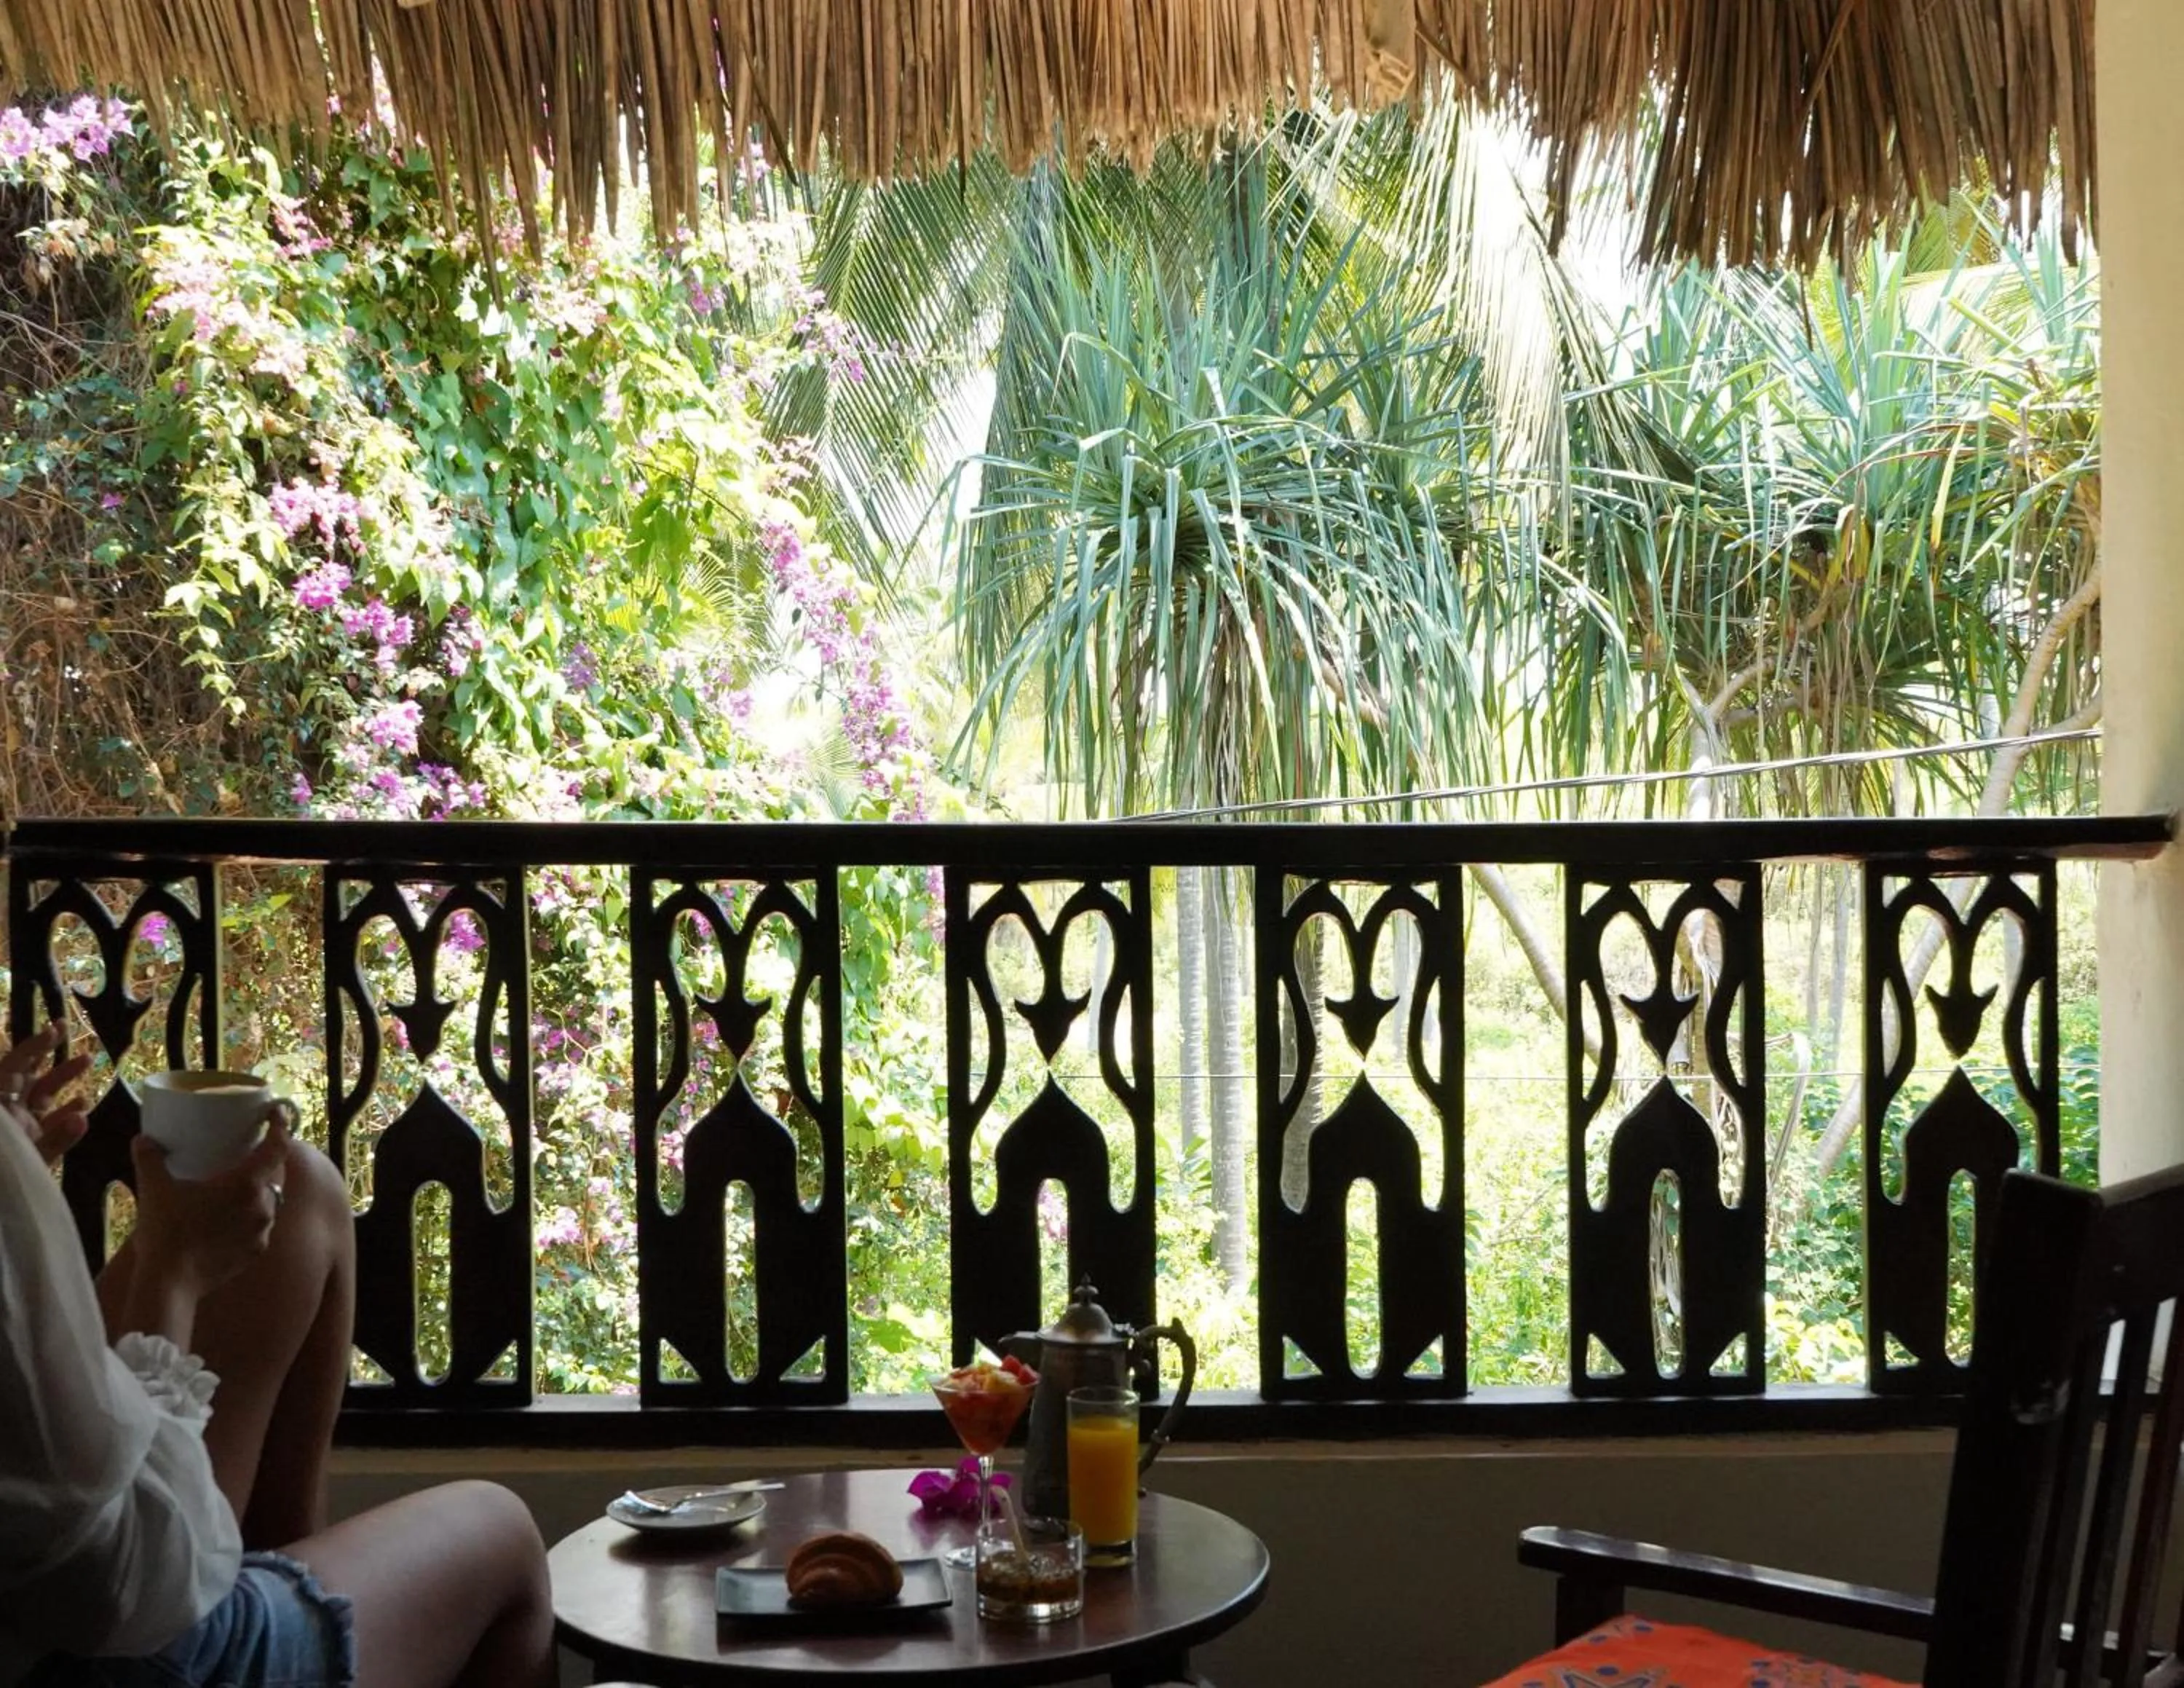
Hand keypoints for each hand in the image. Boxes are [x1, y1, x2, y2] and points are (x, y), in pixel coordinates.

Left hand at [0, 1024, 90, 1168]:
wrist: (1, 1214)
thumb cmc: (5, 1180)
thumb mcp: (27, 1159)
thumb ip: (54, 1141)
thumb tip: (83, 1115)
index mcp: (1, 1111)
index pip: (13, 1069)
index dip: (34, 1047)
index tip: (57, 1030)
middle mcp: (8, 1116)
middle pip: (25, 1077)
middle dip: (47, 1054)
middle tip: (66, 1029)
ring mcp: (19, 1132)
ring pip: (40, 1098)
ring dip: (63, 1079)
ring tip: (87, 1060)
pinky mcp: (29, 1148)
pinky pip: (48, 1126)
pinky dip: (66, 1114)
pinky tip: (83, 1108)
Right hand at [128, 1113, 288, 1297]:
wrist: (169, 1282)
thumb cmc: (165, 1230)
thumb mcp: (154, 1189)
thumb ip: (150, 1158)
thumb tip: (143, 1138)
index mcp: (246, 1183)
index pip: (278, 1147)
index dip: (281, 1126)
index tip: (277, 1113)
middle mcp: (262, 1206)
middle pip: (274, 1175)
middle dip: (264, 1162)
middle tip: (246, 1154)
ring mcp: (262, 1232)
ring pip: (269, 1202)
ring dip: (256, 1193)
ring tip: (234, 1189)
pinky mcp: (255, 1253)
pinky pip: (260, 1228)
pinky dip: (249, 1219)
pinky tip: (229, 1220)